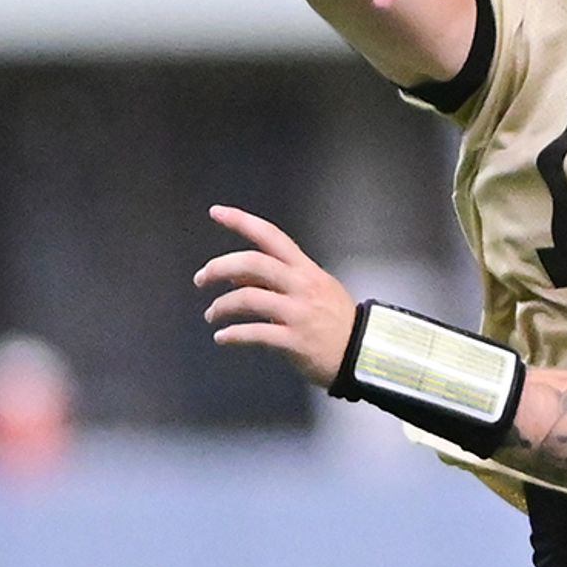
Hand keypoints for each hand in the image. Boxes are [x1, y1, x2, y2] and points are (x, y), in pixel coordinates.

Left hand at [199, 205, 357, 388]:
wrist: (364, 354)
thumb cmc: (337, 322)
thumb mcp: (314, 290)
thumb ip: (278, 279)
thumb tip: (238, 275)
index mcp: (306, 270)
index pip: (271, 236)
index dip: (242, 221)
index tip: (217, 212)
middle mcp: (301, 287)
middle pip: (253, 264)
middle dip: (219, 268)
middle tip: (202, 278)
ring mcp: (298, 313)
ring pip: (248, 298)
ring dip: (221, 306)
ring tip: (213, 315)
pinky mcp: (294, 341)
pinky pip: (254, 333)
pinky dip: (232, 335)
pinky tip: (223, 338)